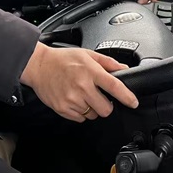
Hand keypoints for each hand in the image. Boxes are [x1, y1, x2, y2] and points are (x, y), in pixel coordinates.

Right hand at [20, 43, 138, 122]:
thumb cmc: (63, 59)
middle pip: (106, 109)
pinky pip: (81, 118)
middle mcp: (81, 86)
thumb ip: (108, 63)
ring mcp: (71, 100)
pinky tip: (74, 99)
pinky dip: (81, 112)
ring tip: (82, 94)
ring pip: (93, 115)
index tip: (133, 102)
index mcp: (90, 71)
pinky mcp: (63, 109)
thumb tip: (124, 70)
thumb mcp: (87, 54)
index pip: (114, 86)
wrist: (39, 66)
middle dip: (106, 105)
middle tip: (98, 95)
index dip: (127, 96)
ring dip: (92, 108)